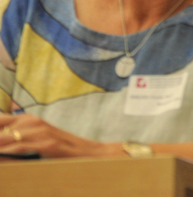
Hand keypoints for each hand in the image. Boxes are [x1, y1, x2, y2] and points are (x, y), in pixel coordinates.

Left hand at [0, 113, 117, 158]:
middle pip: (0, 127)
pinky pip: (20, 148)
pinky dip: (7, 153)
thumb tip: (4, 147)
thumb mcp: (39, 143)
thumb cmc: (66, 153)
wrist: (96, 156)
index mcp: (28, 121)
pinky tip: (2, 156)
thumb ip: (18, 143)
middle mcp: (32, 123)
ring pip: (5, 138)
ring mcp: (40, 133)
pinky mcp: (48, 145)